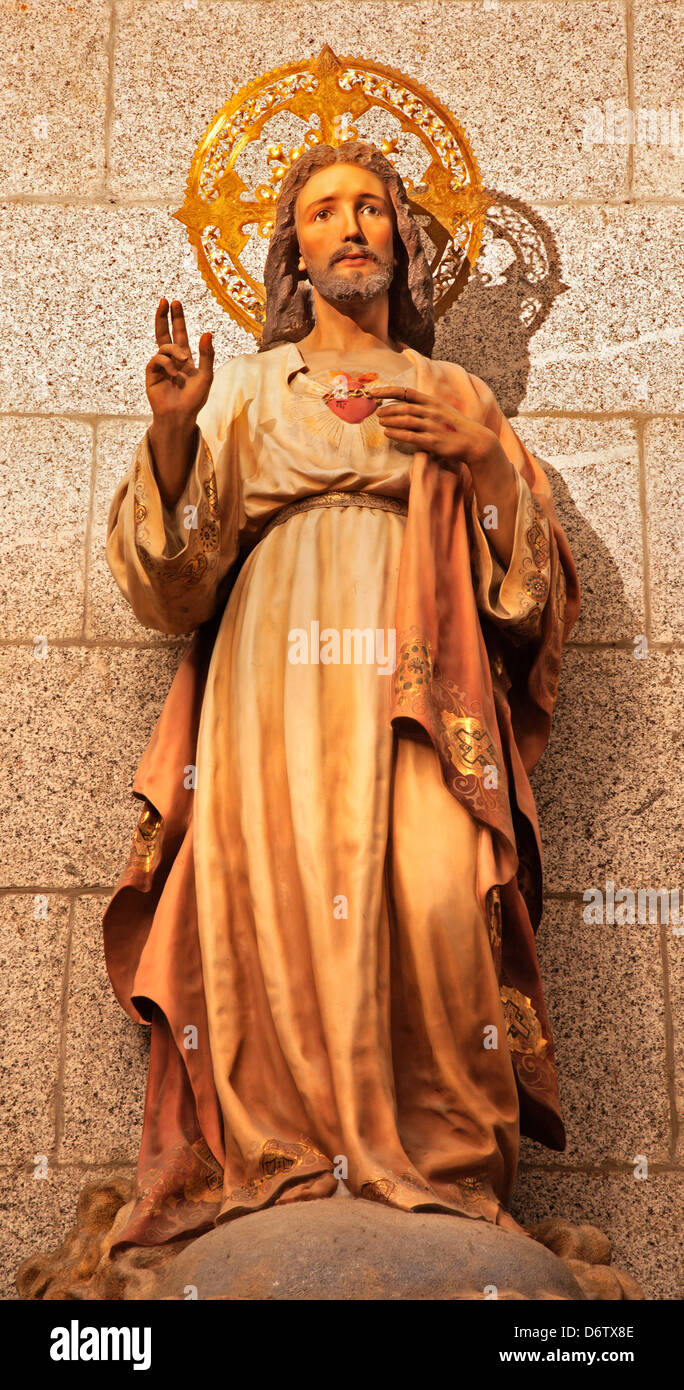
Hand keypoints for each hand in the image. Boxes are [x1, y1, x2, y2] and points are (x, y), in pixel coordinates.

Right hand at [146, 298, 213, 426]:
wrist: (181, 416)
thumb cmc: (194, 399)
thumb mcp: (206, 375)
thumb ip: (207, 355)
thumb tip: (208, 332)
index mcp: (184, 358)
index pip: (179, 333)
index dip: (177, 318)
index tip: (175, 302)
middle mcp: (171, 360)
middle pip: (165, 333)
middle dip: (164, 317)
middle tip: (164, 300)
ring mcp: (160, 366)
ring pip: (163, 345)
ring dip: (174, 350)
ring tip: (183, 361)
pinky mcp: (151, 374)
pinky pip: (157, 358)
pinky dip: (167, 363)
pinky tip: (174, 374)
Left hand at [367, 385, 494, 469]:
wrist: (475, 441)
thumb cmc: (456, 427)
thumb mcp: (442, 411)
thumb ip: (426, 407)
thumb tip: (406, 407)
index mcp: (433, 402)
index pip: (406, 392)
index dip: (387, 391)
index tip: (373, 392)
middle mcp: (431, 412)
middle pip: (403, 407)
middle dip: (387, 408)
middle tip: (377, 411)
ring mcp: (432, 426)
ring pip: (405, 420)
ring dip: (390, 420)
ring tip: (381, 421)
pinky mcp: (432, 441)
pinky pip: (410, 436)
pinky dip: (396, 433)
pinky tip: (387, 433)